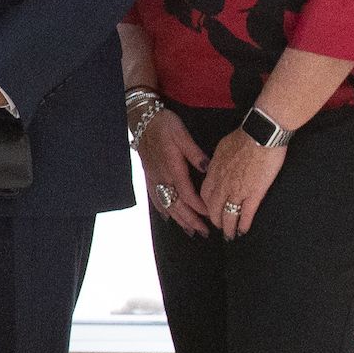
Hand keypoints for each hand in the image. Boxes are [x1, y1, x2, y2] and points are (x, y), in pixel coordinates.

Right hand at [136, 110, 213, 238]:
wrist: (142, 120)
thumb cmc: (165, 125)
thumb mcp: (182, 134)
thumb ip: (195, 153)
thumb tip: (208, 168)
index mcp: (173, 168)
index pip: (187, 194)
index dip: (199, 207)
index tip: (211, 216)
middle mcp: (162, 177)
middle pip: (177, 205)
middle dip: (191, 220)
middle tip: (204, 232)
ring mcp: (154, 178)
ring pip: (166, 204)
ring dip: (179, 220)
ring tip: (190, 231)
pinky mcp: (149, 176)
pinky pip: (155, 198)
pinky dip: (163, 210)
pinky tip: (168, 218)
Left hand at [196, 130, 286, 237]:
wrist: (261, 135)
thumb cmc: (244, 136)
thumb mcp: (222, 148)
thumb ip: (218, 161)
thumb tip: (216, 167)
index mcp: (214, 172)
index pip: (205, 194)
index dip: (206, 205)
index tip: (209, 210)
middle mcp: (222, 184)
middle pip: (214, 208)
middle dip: (215, 220)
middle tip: (218, 227)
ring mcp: (238, 190)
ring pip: (228, 215)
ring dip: (228, 228)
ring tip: (229, 235)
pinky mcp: (254, 193)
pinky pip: (246, 214)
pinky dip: (243, 225)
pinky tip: (243, 231)